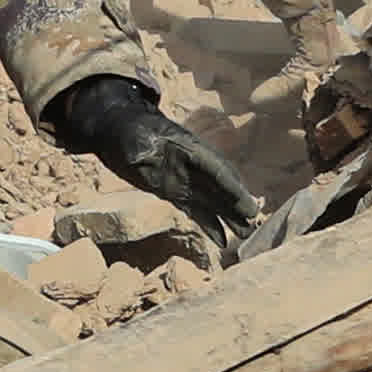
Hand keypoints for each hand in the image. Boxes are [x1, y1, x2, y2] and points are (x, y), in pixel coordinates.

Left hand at [44, 74, 263, 253]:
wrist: (117, 131)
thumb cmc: (126, 130)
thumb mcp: (131, 136)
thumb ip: (139, 146)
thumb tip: (140, 155)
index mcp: (186, 148)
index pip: (214, 168)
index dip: (230, 187)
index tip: (246, 204)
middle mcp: (192, 166)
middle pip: (220, 186)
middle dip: (237, 203)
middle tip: (254, 222)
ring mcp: (185, 180)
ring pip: (213, 201)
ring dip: (229, 217)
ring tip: (246, 234)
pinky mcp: (175, 191)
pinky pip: (197, 210)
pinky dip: (210, 224)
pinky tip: (223, 240)